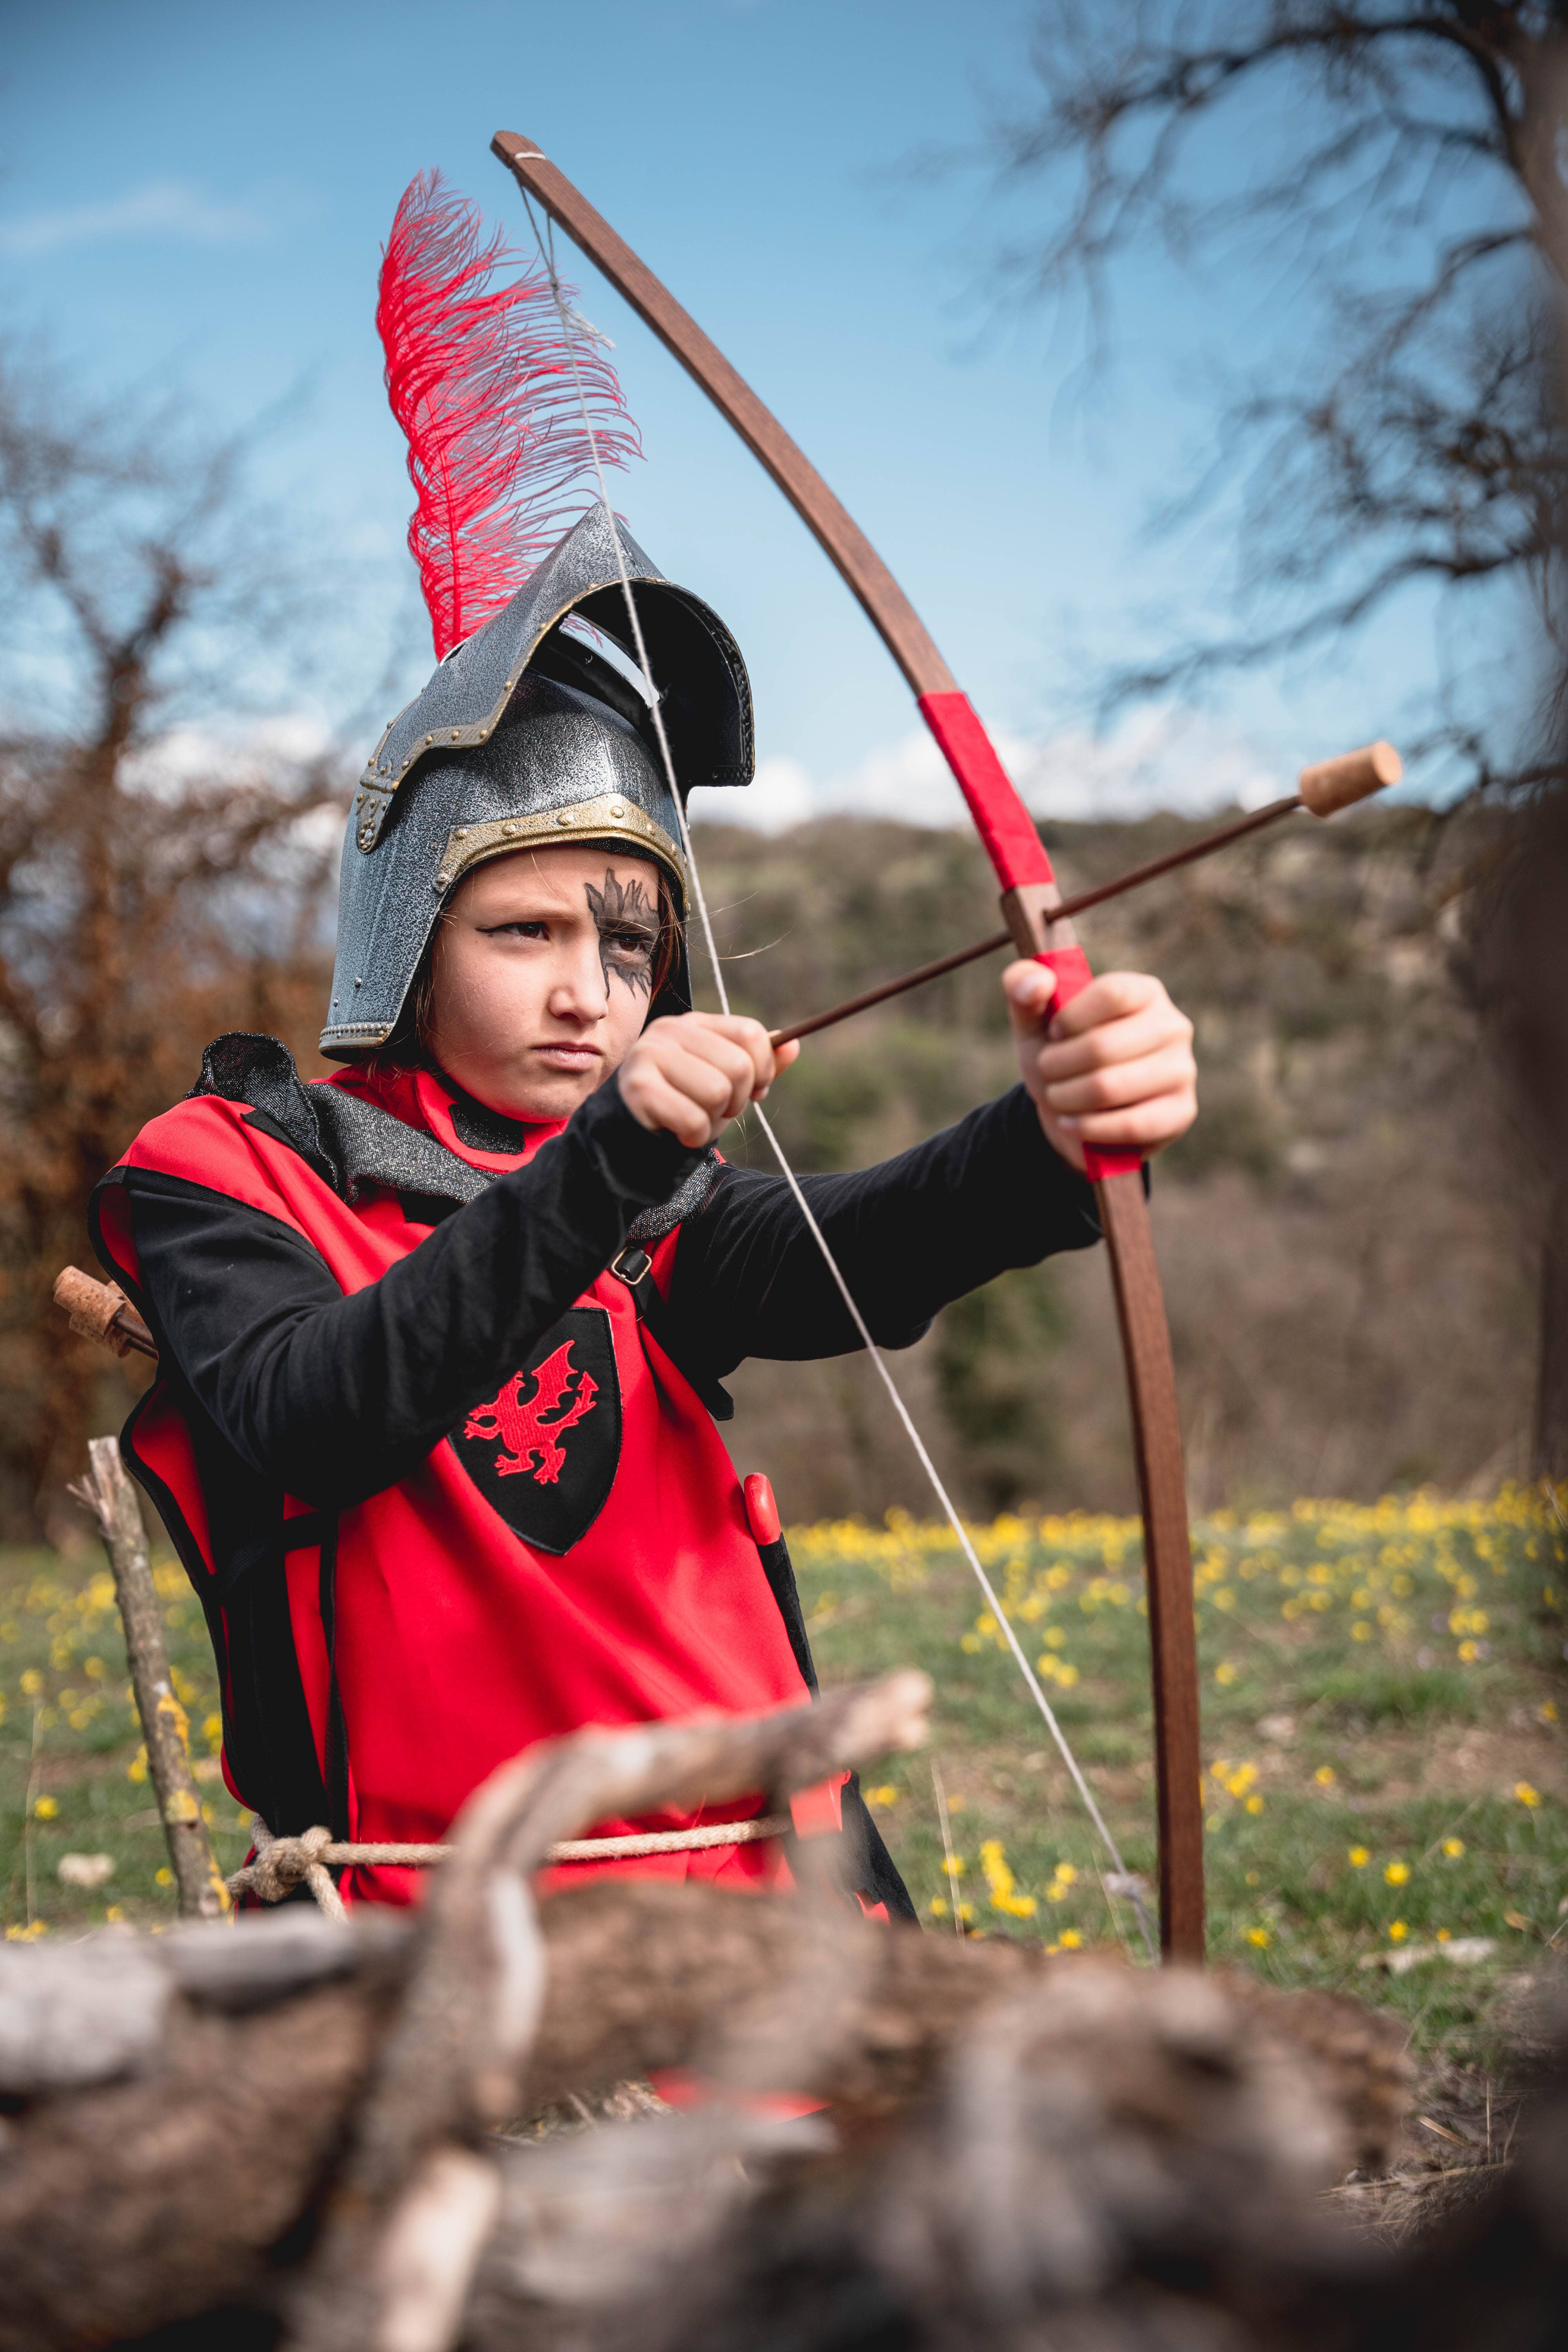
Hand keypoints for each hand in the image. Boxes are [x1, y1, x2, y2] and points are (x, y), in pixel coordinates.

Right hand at [616, 1012, 799, 1147]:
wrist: (630, 1134)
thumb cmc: (683, 1104)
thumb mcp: (726, 1083)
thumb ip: (759, 1064)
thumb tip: (793, 1044)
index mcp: (695, 1023)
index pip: (751, 1034)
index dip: (763, 1070)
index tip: (753, 1091)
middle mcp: (669, 1030)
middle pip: (739, 1067)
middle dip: (736, 1100)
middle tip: (713, 1109)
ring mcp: (649, 1055)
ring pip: (717, 1092)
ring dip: (712, 1118)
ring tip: (691, 1117)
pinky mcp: (637, 1087)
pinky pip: (693, 1118)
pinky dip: (694, 1135)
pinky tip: (678, 1131)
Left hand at [1003, 963, 1195, 1173]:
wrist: (1076, 1111)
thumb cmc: (1060, 1054)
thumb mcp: (1034, 1020)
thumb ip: (1023, 987)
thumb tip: (1037, 982)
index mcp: (1144, 992)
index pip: (1111, 993)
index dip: (1070, 1017)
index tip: (1053, 1033)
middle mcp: (1173, 1026)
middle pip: (1102, 1046)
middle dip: (1057, 1065)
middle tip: (1047, 1071)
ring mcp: (1183, 1071)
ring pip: (1110, 1087)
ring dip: (1066, 1097)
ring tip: (1056, 1096)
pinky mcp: (1181, 1112)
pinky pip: (1130, 1125)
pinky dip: (1088, 1127)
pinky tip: (1071, 1123)